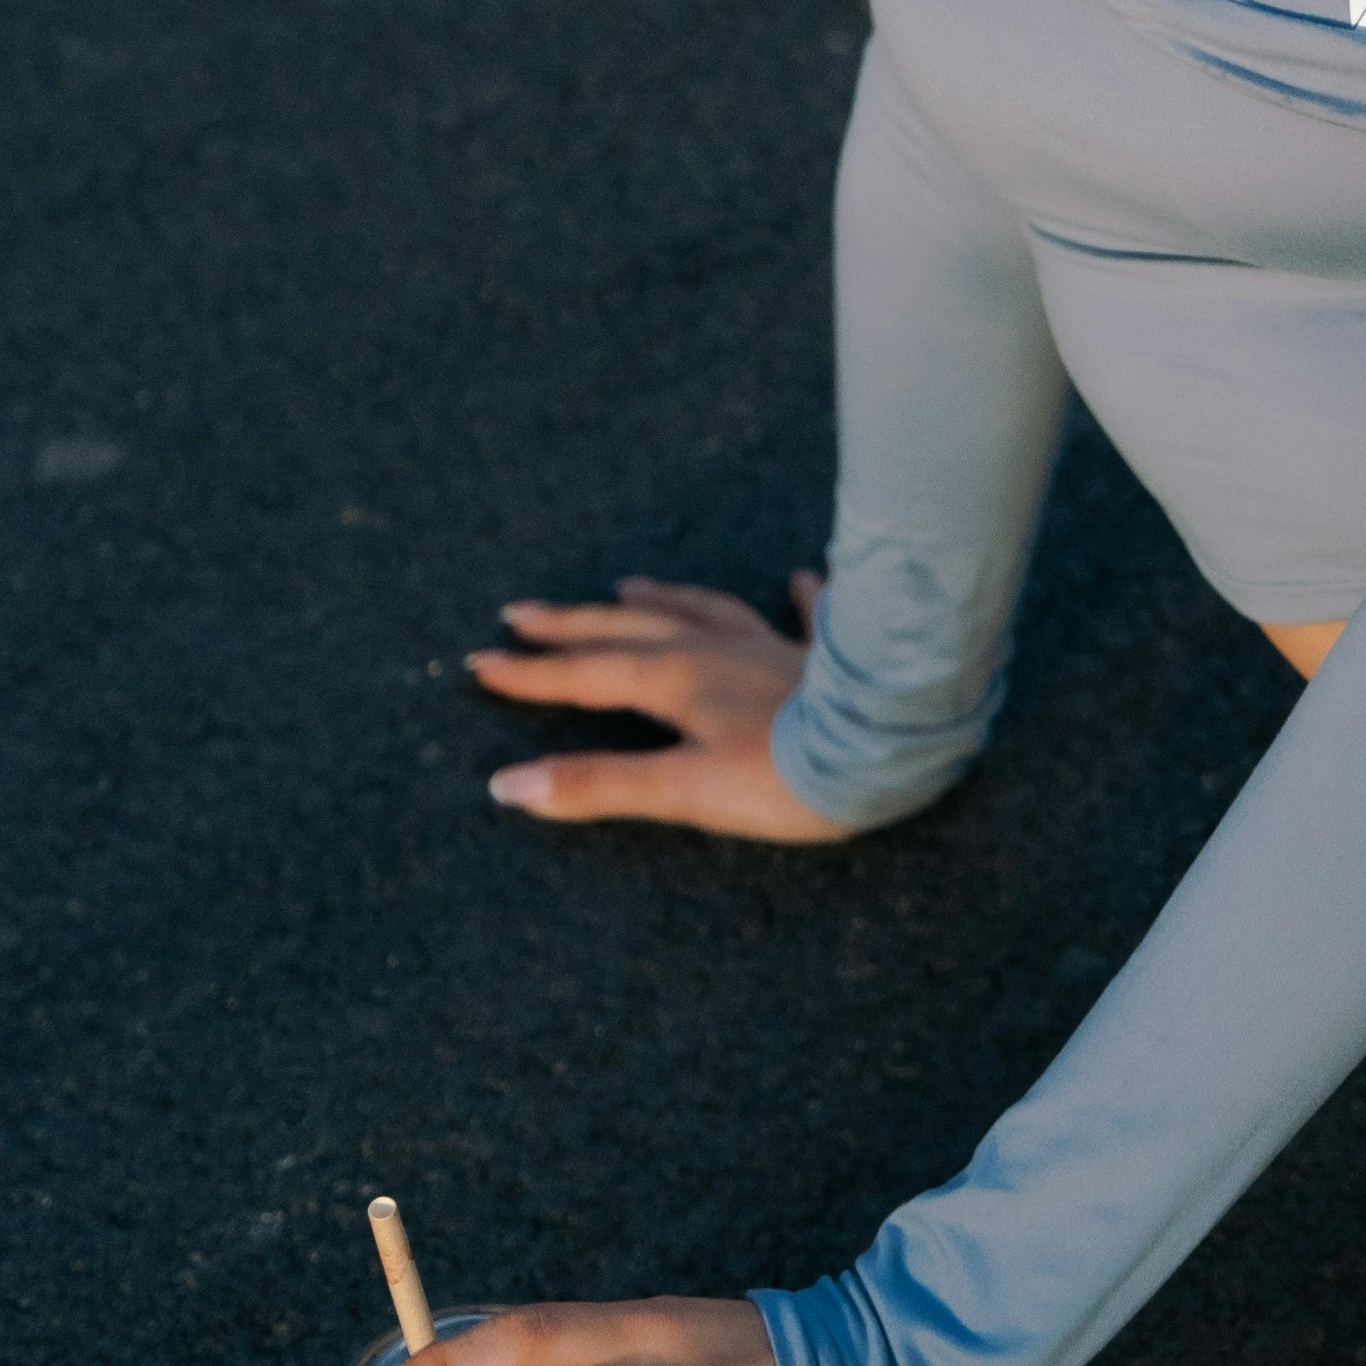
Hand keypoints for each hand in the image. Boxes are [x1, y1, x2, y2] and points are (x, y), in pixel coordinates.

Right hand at [470, 574, 852, 842]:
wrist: (885, 750)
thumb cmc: (785, 779)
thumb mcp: (682, 791)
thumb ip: (599, 785)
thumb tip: (510, 787)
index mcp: (676, 679)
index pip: (587, 674)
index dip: (532, 675)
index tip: (480, 664)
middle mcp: (717, 650)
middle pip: (631, 629)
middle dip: (573, 624)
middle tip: (521, 613)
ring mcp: (772, 646)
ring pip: (703, 610)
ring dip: (662, 599)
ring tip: (628, 587)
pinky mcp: (827, 657)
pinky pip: (807, 615)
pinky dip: (800, 596)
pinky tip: (805, 574)